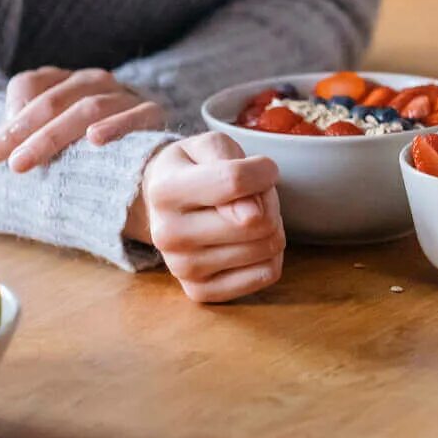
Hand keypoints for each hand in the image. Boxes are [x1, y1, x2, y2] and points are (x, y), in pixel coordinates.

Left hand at [0, 66, 167, 172]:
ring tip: (28, 162)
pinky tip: (95, 139)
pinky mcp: (152, 112)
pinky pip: (135, 115)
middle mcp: (92, 80)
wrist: (146, 150)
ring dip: (54, 135)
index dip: (6, 121)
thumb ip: (28, 135)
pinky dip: (116, 125)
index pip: (28, 86)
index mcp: (63, 79)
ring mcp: (123, 94)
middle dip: (24, 133)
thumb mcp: (54, 137)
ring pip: (87, 108)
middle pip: (52, 101)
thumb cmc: (88, 148)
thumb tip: (1, 151)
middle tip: (6, 164)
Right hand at [126, 132, 284, 303]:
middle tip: (252, 196)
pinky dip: (271, 255)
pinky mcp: (200, 291)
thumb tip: (251, 214)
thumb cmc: (197, 168)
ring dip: (272, 226)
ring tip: (249, 216)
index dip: (264, 172)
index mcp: (165, 190)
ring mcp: (181, 268)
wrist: (167, 204)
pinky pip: (266, 274)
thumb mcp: (211, 145)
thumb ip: (232, 165)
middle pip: (257, 220)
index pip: (235, 181)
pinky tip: (252, 242)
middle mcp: (166, 234)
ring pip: (267, 247)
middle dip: (268, 201)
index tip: (263, 169)